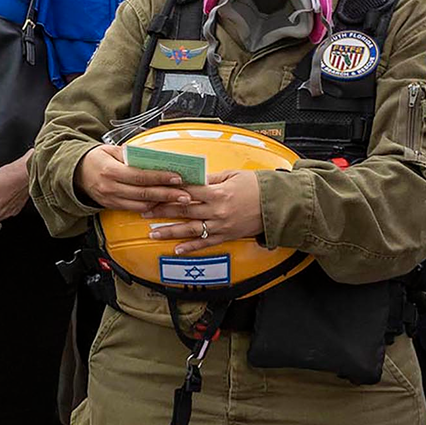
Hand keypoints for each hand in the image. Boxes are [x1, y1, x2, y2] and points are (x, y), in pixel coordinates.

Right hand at [76, 145, 194, 212]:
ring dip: (162, 204)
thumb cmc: (94, 159)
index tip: (177, 177)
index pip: (140, 176)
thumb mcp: (111, 150)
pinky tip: (161, 204)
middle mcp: (110, 187)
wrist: (75, 173)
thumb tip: (155, 158)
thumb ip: (132, 155)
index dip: (160, 177)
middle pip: (144, 194)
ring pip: (142, 205)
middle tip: (186, 195)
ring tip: (178, 200)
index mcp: (110, 171)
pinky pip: (135, 209)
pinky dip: (150, 207)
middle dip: (167, 195)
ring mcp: (111, 199)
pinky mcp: (112, 206)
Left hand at [142, 170, 264, 254]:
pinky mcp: (228, 236)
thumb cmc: (258, 186)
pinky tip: (176, 249)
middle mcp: (217, 210)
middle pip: (184, 210)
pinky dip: (191, 247)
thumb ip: (211, 178)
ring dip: (170, 231)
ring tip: (152, 233)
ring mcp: (222, 225)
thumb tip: (191, 177)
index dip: (168, 192)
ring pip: (191, 229)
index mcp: (218, 192)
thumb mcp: (233, 175)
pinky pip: (206, 243)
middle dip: (162, 211)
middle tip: (144, 212)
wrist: (281, 205)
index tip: (153, 192)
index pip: (187, 191)